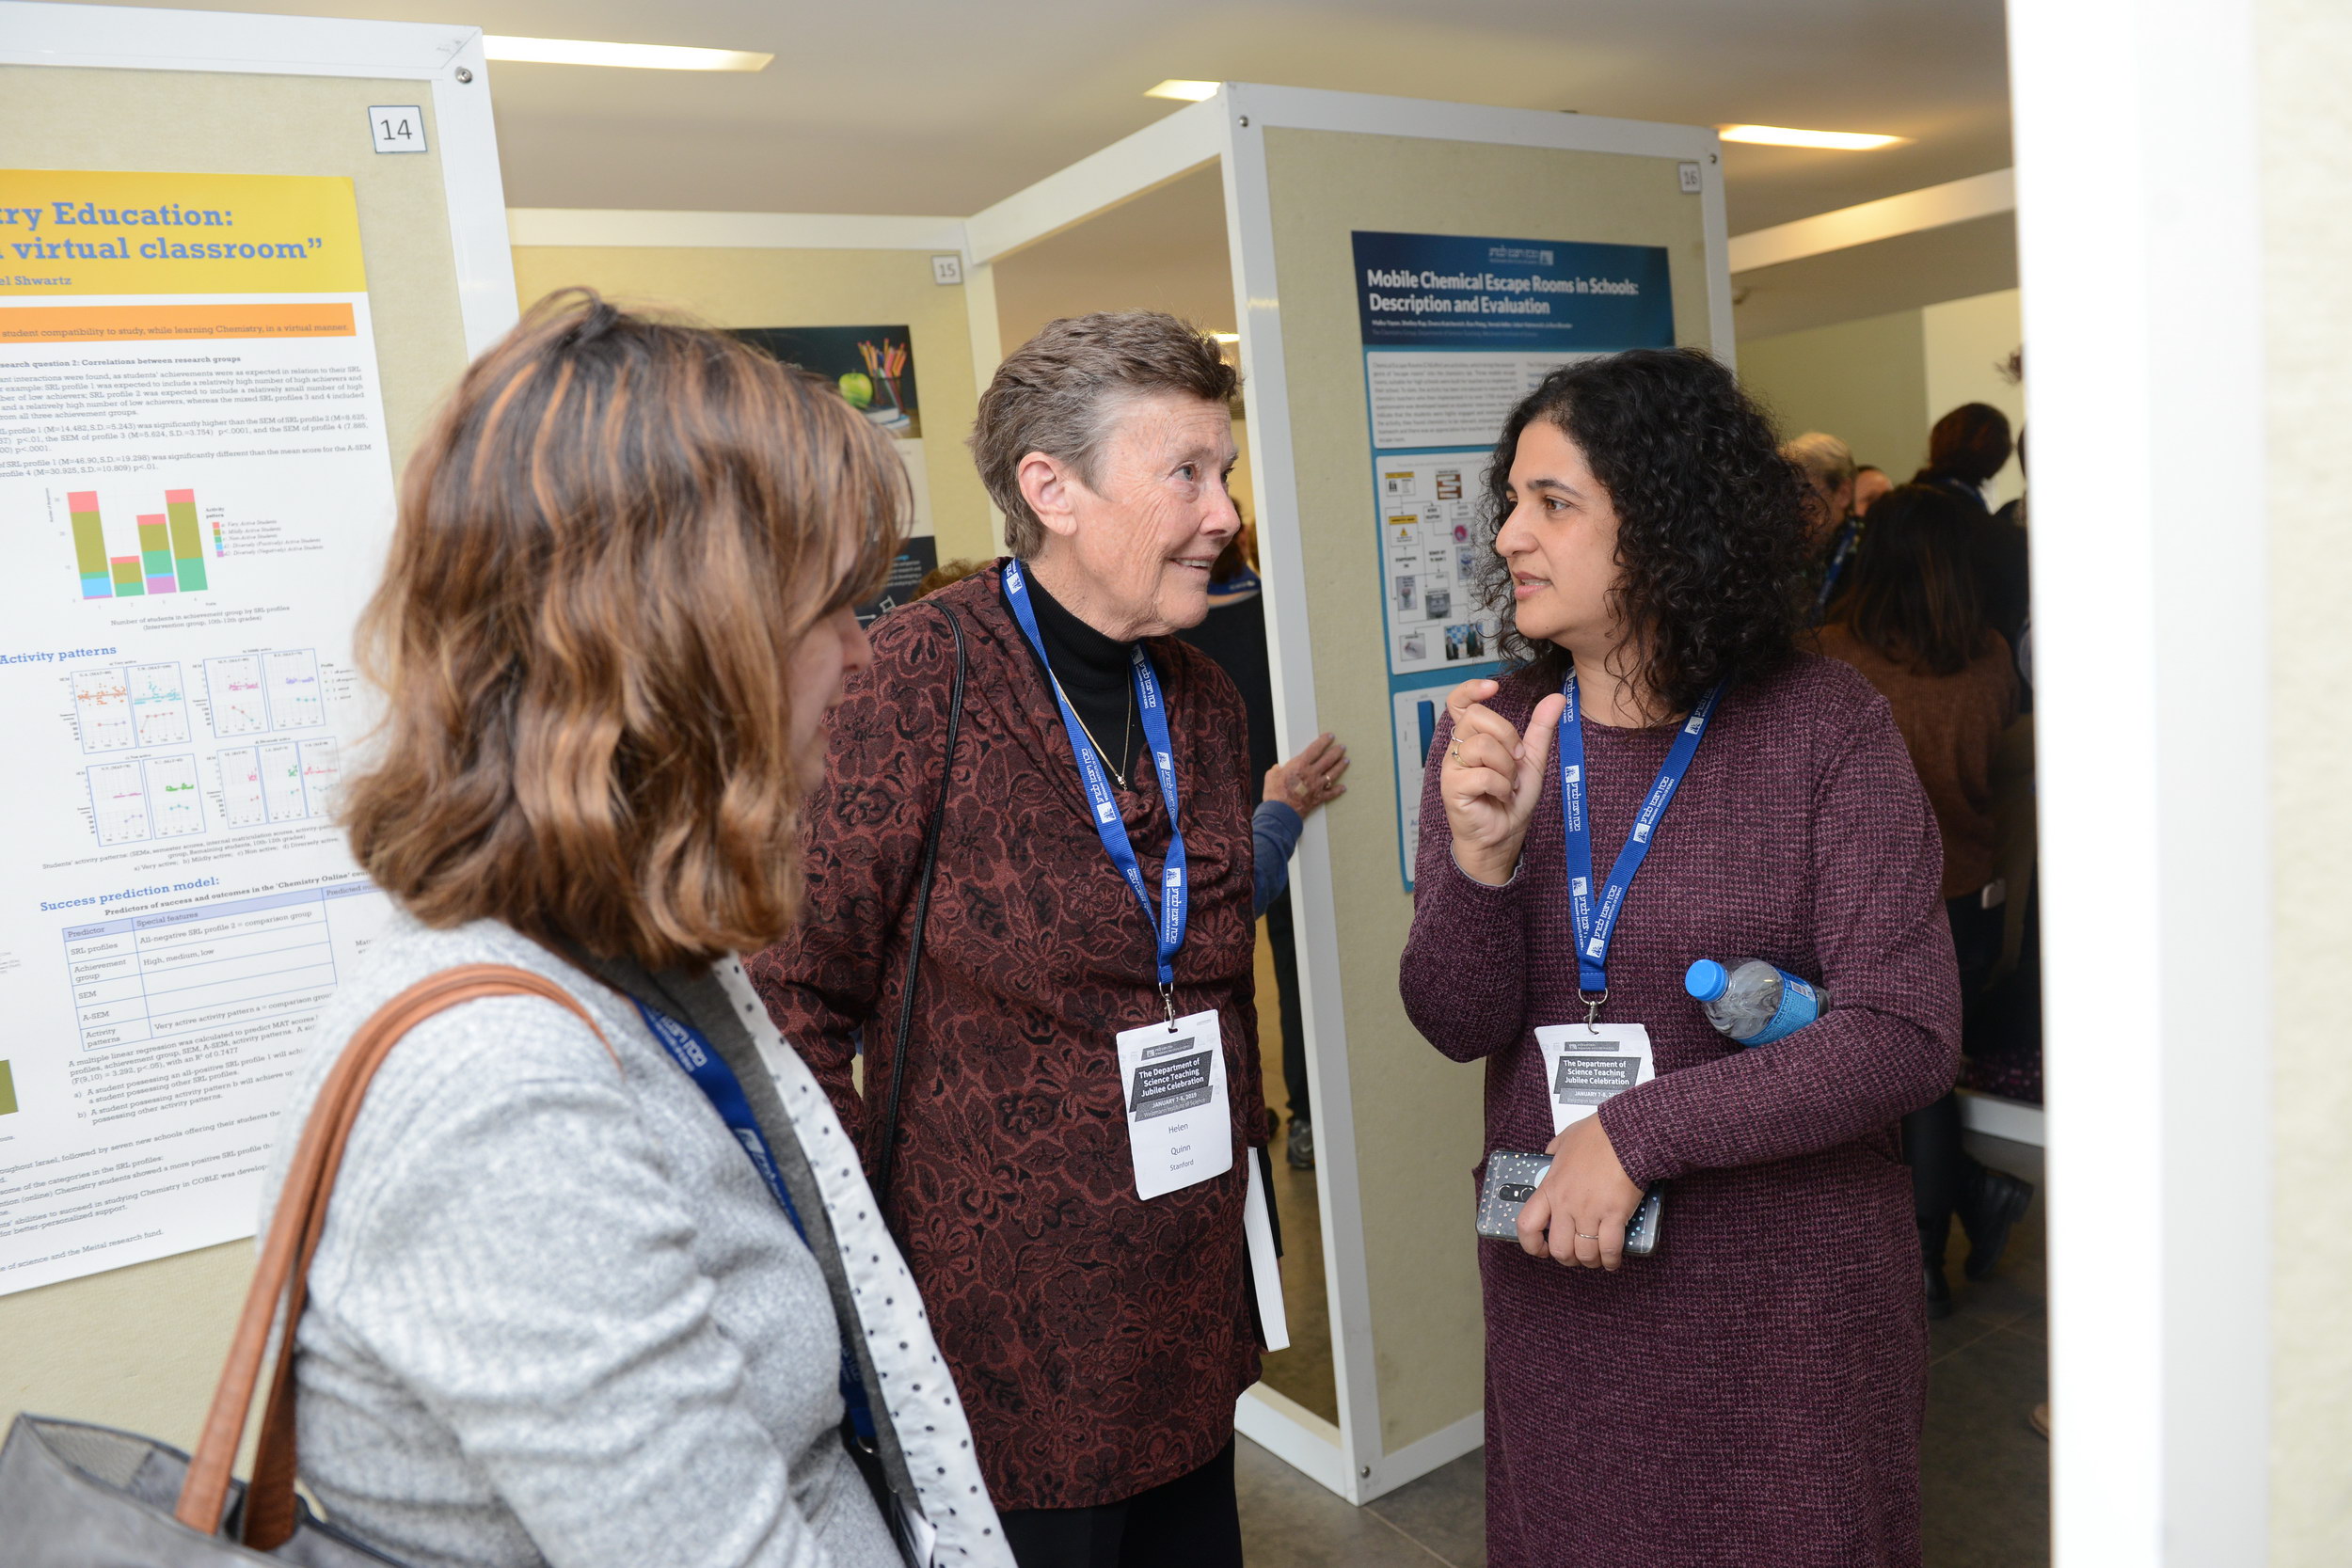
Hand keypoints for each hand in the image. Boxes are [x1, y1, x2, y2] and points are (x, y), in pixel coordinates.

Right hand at [1266, 732, 1349, 816]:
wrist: (1280, 812)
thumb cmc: (1275, 793)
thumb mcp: (1271, 776)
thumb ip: (1277, 770)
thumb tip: (1278, 769)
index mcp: (1300, 765)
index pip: (1315, 749)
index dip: (1324, 741)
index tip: (1330, 737)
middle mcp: (1311, 773)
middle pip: (1328, 760)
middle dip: (1336, 752)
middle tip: (1342, 747)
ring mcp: (1317, 786)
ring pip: (1333, 774)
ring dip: (1340, 766)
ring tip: (1346, 760)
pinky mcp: (1318, 798)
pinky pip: (1331, 793)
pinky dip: (1338, 790)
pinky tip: (1343, 787)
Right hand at [1440, 680, 1568, 885]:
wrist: (1504, 837)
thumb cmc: (1510, 802)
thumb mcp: (1532, 761)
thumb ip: (1540, 729)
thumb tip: (1556, 698)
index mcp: (1473, 738)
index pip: (1459, 702)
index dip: (1471, 689)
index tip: (1493, 688)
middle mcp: (1458, 748)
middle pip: (1476, 717)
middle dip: (1507, 736)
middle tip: (1516, 760)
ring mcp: (1452, 767)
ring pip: (1481, 745)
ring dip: (1506, 767)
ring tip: (1508, 784)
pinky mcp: (1452, 788)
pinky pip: (1482, 774)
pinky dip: (1500, 786)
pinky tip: (1500, 795)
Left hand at [1516, 1114, 1643, 1270]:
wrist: (1627, 1134)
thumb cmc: (1599, 1134)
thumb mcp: (1564, 1139)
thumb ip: (1554, 1152)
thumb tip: (1550, 1156)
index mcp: (1550, 1187)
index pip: (1527, 1225)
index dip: (1531, 1244)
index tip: (1540, 1248)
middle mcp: (1566, 1204)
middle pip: (1559, 1248)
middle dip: (1567, 1258)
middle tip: (1575, 1255)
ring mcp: (1590, 1211)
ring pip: (1584, 1253)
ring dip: (1590, 1261)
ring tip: (1596, 1259)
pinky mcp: (1614, 1214)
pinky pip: (1610, 1249)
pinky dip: (1611, 1260)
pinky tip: (1612, 1259)